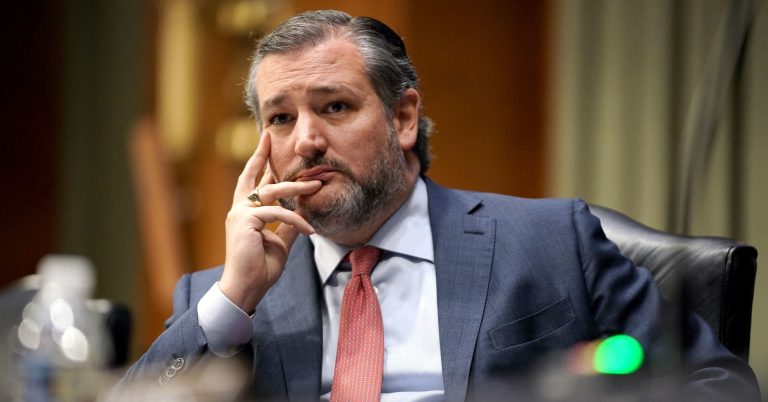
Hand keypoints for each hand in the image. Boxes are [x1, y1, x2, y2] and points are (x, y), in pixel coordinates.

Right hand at [219, 133, 321, 313]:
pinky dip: (296, 220)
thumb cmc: (260, 268)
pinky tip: (309, 230)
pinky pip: (277, 213)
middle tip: (274, 138)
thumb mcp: (280, 242)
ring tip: (317, 185)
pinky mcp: (245, 221)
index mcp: (245, 212)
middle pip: (256, 177)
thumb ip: (287, 226)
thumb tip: (301, 213)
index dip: (259, 160)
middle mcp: (239, 209)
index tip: (265, 140)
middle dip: (265, 156)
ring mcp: (239, 214)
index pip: (252, 180)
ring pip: (271, 192)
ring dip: (296, 188)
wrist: (246, 289)